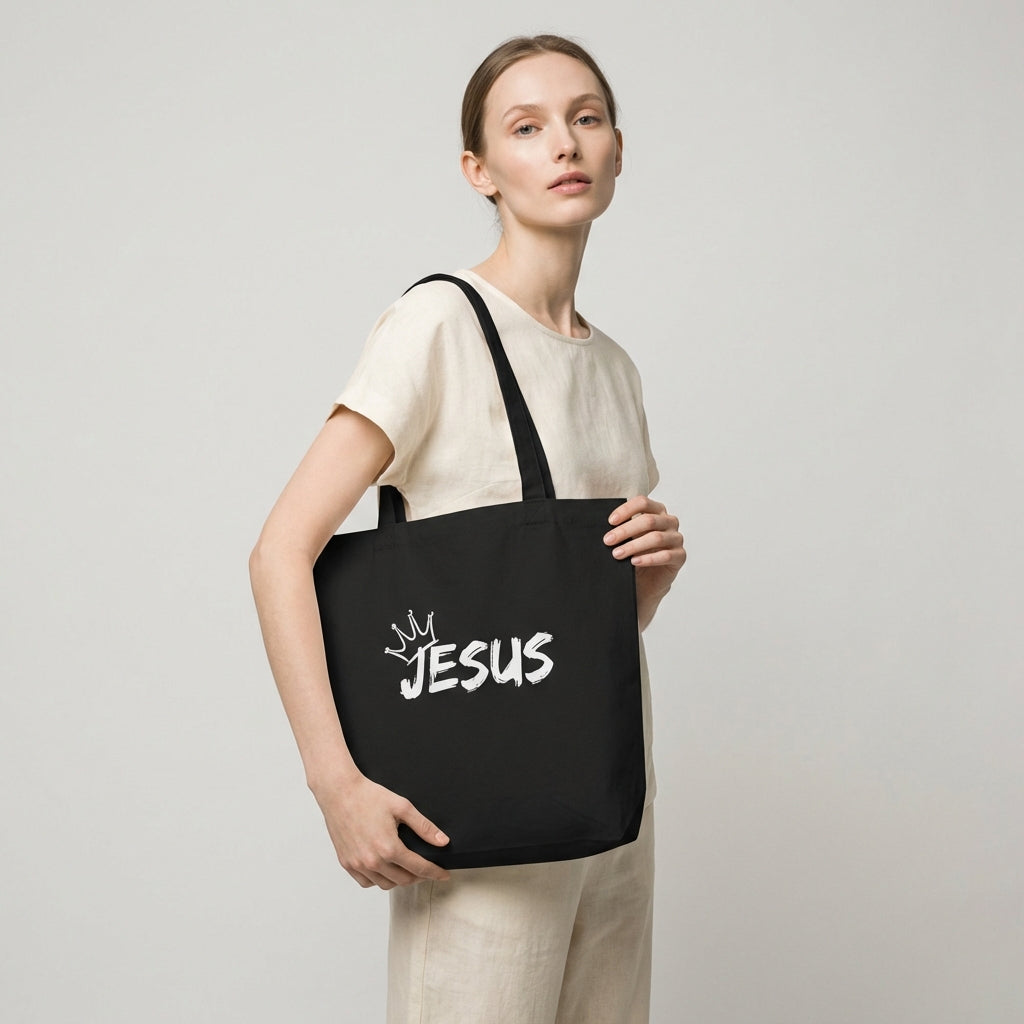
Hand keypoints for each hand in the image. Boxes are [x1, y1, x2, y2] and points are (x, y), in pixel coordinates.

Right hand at [310, 770, 451, 889]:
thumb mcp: (402, 807)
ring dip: (399, 880)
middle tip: (427, 870)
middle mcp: (372, 861)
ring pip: (385, 884)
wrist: (340, 792)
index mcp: (389, 848)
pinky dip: (379, 880)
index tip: (444, 875)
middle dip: (419, 877)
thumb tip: (443, 842)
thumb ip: (424, 827)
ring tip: (408, 869)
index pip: (419, 868)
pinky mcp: (346, 863)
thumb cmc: (369, 796)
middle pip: (404, 880)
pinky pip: (366, 882)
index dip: (435, 873)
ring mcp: (357, 864)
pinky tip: (385, 870)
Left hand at [604, 495, 685, 630]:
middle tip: (608, 540)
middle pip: (648, 520)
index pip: (643, 502)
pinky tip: (634, 562)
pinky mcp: (680, 556)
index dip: (626, 510)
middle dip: (625, 531)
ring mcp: (676, 539)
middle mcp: (669, 522)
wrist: (646, 581)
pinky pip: (666, 555)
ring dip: (634, 546)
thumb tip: (602, 528)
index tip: (610, 521)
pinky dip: (648, 558)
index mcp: (657, 511)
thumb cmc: (635, 554)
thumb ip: (621, 529)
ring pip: (656, 538)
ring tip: (617, 554)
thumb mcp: (627, 539)